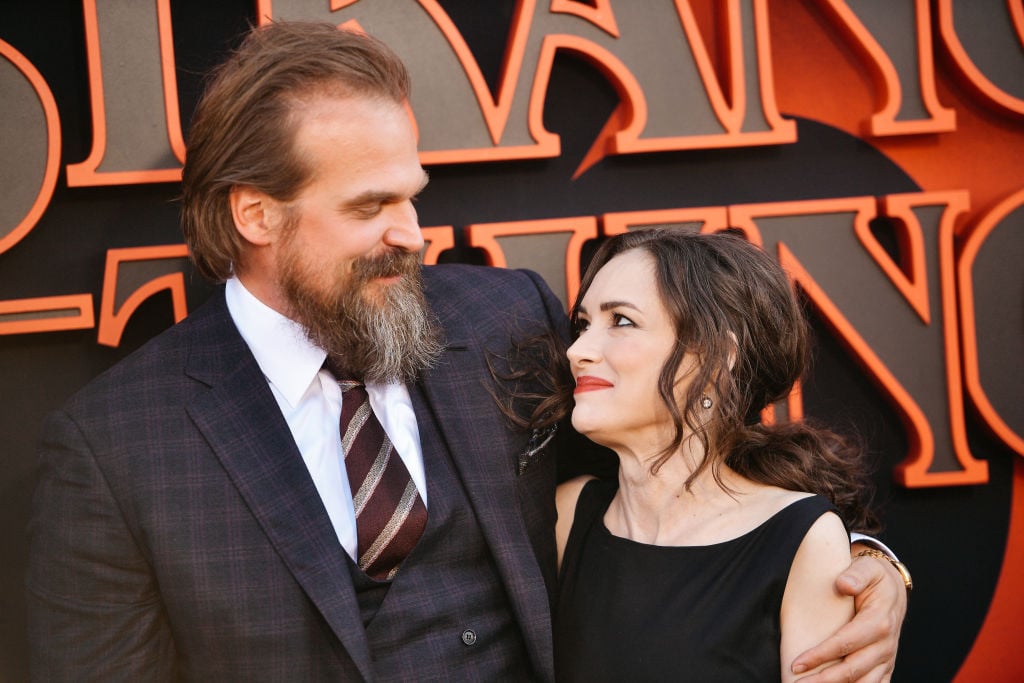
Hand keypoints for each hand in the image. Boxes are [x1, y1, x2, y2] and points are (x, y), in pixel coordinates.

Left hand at [790, 550, 906, 681]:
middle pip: (853, 669)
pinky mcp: (885, 665)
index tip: (798, 663)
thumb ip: (856, 573)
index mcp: (879, 621)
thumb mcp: (867, 567)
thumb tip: (844, 584)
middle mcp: (885, 644)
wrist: (893, 588)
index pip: (846, 643)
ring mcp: (886, 657)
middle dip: (823, 679)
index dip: (821, 655)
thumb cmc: (874, 577)